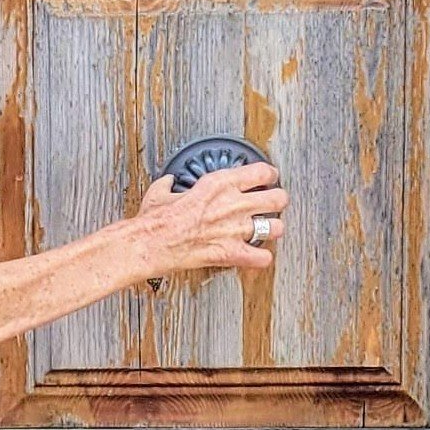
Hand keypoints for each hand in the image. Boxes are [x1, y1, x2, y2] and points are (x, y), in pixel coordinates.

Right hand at [136, 161, 287, 277]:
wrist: (152, 243)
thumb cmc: (156, 220)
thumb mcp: (161, 192)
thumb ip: (169, 186)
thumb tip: (168, 184)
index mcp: (219, 184)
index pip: (261, 171)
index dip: (268, 175)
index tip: (267, 178)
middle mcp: (233, 204)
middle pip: (277, 198)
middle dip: (278, 200)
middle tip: (274, 202)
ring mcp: (235, 230)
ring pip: (276, 227)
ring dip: (273, 229)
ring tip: (267, 229)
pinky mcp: (231, 253)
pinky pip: (262, 258)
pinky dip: (261, 258)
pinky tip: (257, 255)